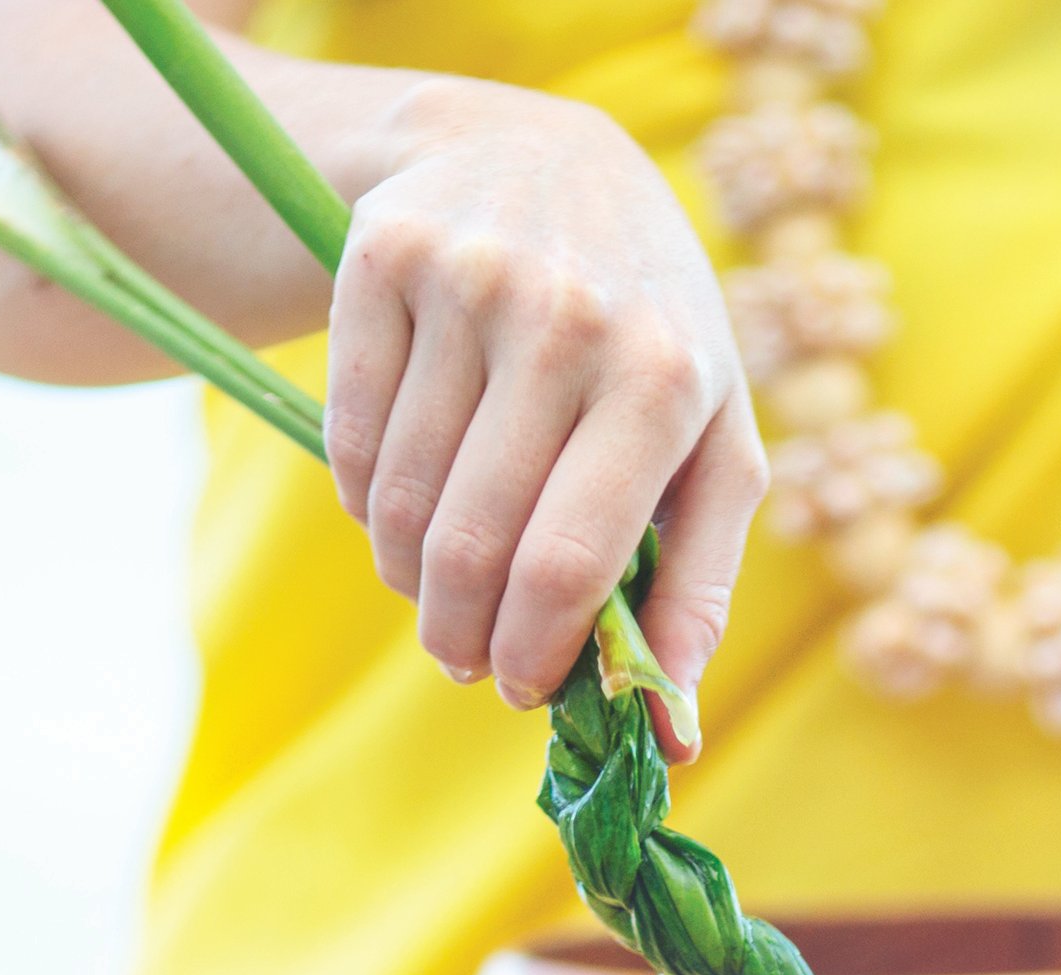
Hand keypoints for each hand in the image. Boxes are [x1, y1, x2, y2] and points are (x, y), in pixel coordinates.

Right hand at [328, 81, 760, 728]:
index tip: (519, 689)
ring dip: (409, 573)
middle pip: (473, 545)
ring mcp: (469, 279)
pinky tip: (402, 499)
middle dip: (459, 634)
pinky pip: (348, 436)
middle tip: (462, 655)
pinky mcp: (383, 256)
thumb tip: (672, 728)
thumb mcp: (712, 436)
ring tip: (435, 580)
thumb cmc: (650, 329)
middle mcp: (569, 318)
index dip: (531, 653)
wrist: (550, 159)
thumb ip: (701, 582)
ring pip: (399, 501)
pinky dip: (367, 499)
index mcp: (665, 376)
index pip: (567, 562)